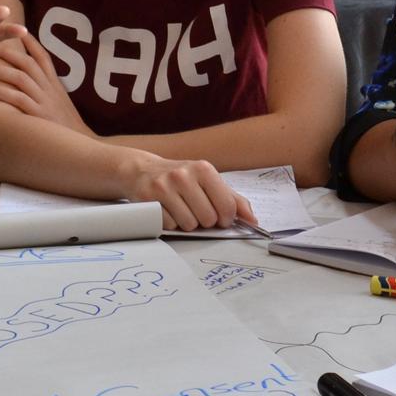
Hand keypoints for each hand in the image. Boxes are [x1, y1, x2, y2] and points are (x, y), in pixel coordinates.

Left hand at [0, 29, 88, 133]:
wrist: (82, 146)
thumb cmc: (66, 128)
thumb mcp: (60, 105)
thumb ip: (46, 92)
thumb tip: (28, 85)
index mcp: (55, 84)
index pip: (43, 56)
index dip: (29, 42)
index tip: (14, 29)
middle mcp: (50, 89)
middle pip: (26, 62)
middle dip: (5, 51)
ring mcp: (45, 101)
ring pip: (19, 78)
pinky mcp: (39, 116)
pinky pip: (18, 99)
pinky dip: (2, 93)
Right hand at [123, 153, 255, 231]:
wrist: (142, 171)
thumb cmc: (180, 178)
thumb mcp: (207, 181)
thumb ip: (232, 199)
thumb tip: (253, 221)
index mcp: (203, 169)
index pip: (227, 206)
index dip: (227, 219)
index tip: (222, 218)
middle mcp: (184, 175)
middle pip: (208, 219)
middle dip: (205, 221)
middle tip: (197, 211)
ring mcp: (164, 186)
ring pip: (189, 225)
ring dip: (188, 223)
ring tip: (181, 209)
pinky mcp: (148, 199)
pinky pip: (170, 226)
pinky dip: (171, 224)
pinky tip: (168, 211)